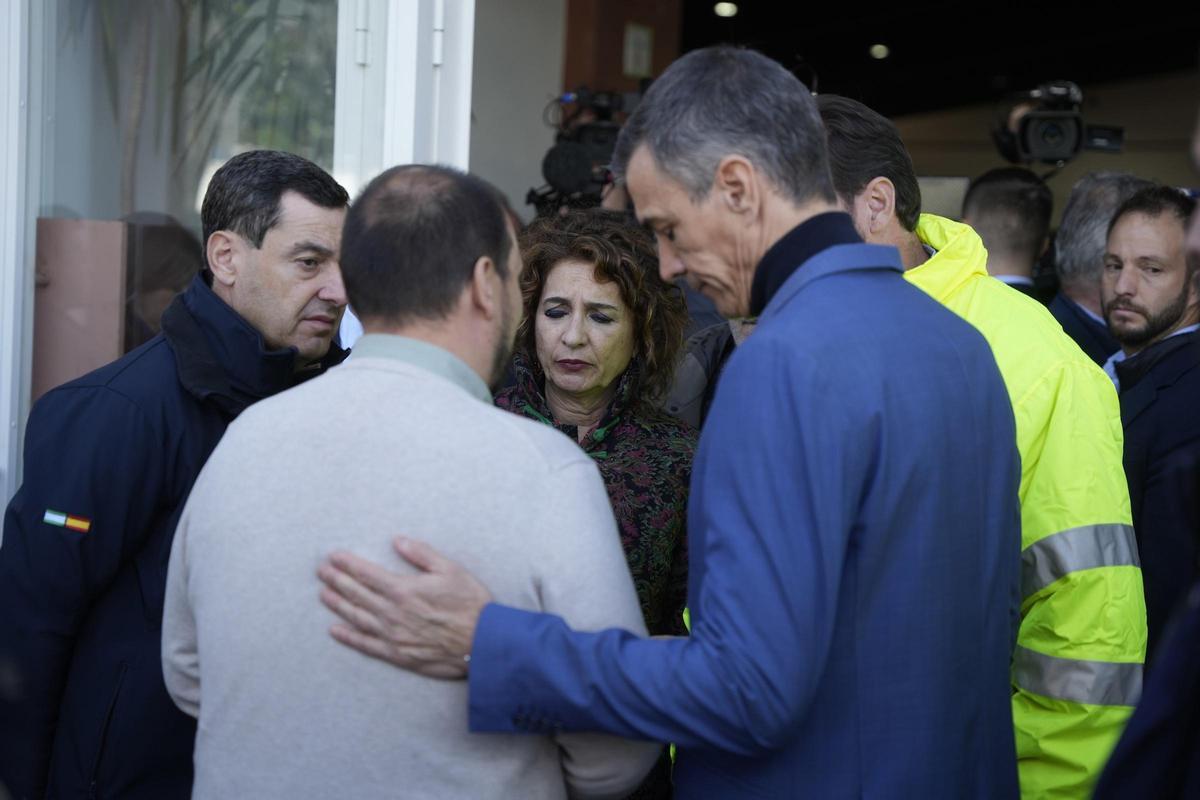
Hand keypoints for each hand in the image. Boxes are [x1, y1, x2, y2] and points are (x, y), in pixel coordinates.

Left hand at [317, 537, 492, 678]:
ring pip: (357, 617)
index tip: (333, 557)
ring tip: (324, 594)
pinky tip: (336, 630)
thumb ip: (421, 555)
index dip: (347, 564)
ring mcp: (392, 635)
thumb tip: (398, 541)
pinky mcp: (397, 654)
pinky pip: (366, 645)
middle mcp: (392, 613)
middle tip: (321, 571)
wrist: (483, 643)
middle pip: (357, 594)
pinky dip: (348, 637)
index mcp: (403, 589)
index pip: (367, 573)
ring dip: (338, 604)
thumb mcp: (450, 569)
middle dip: (337, 580)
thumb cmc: (470, 604)